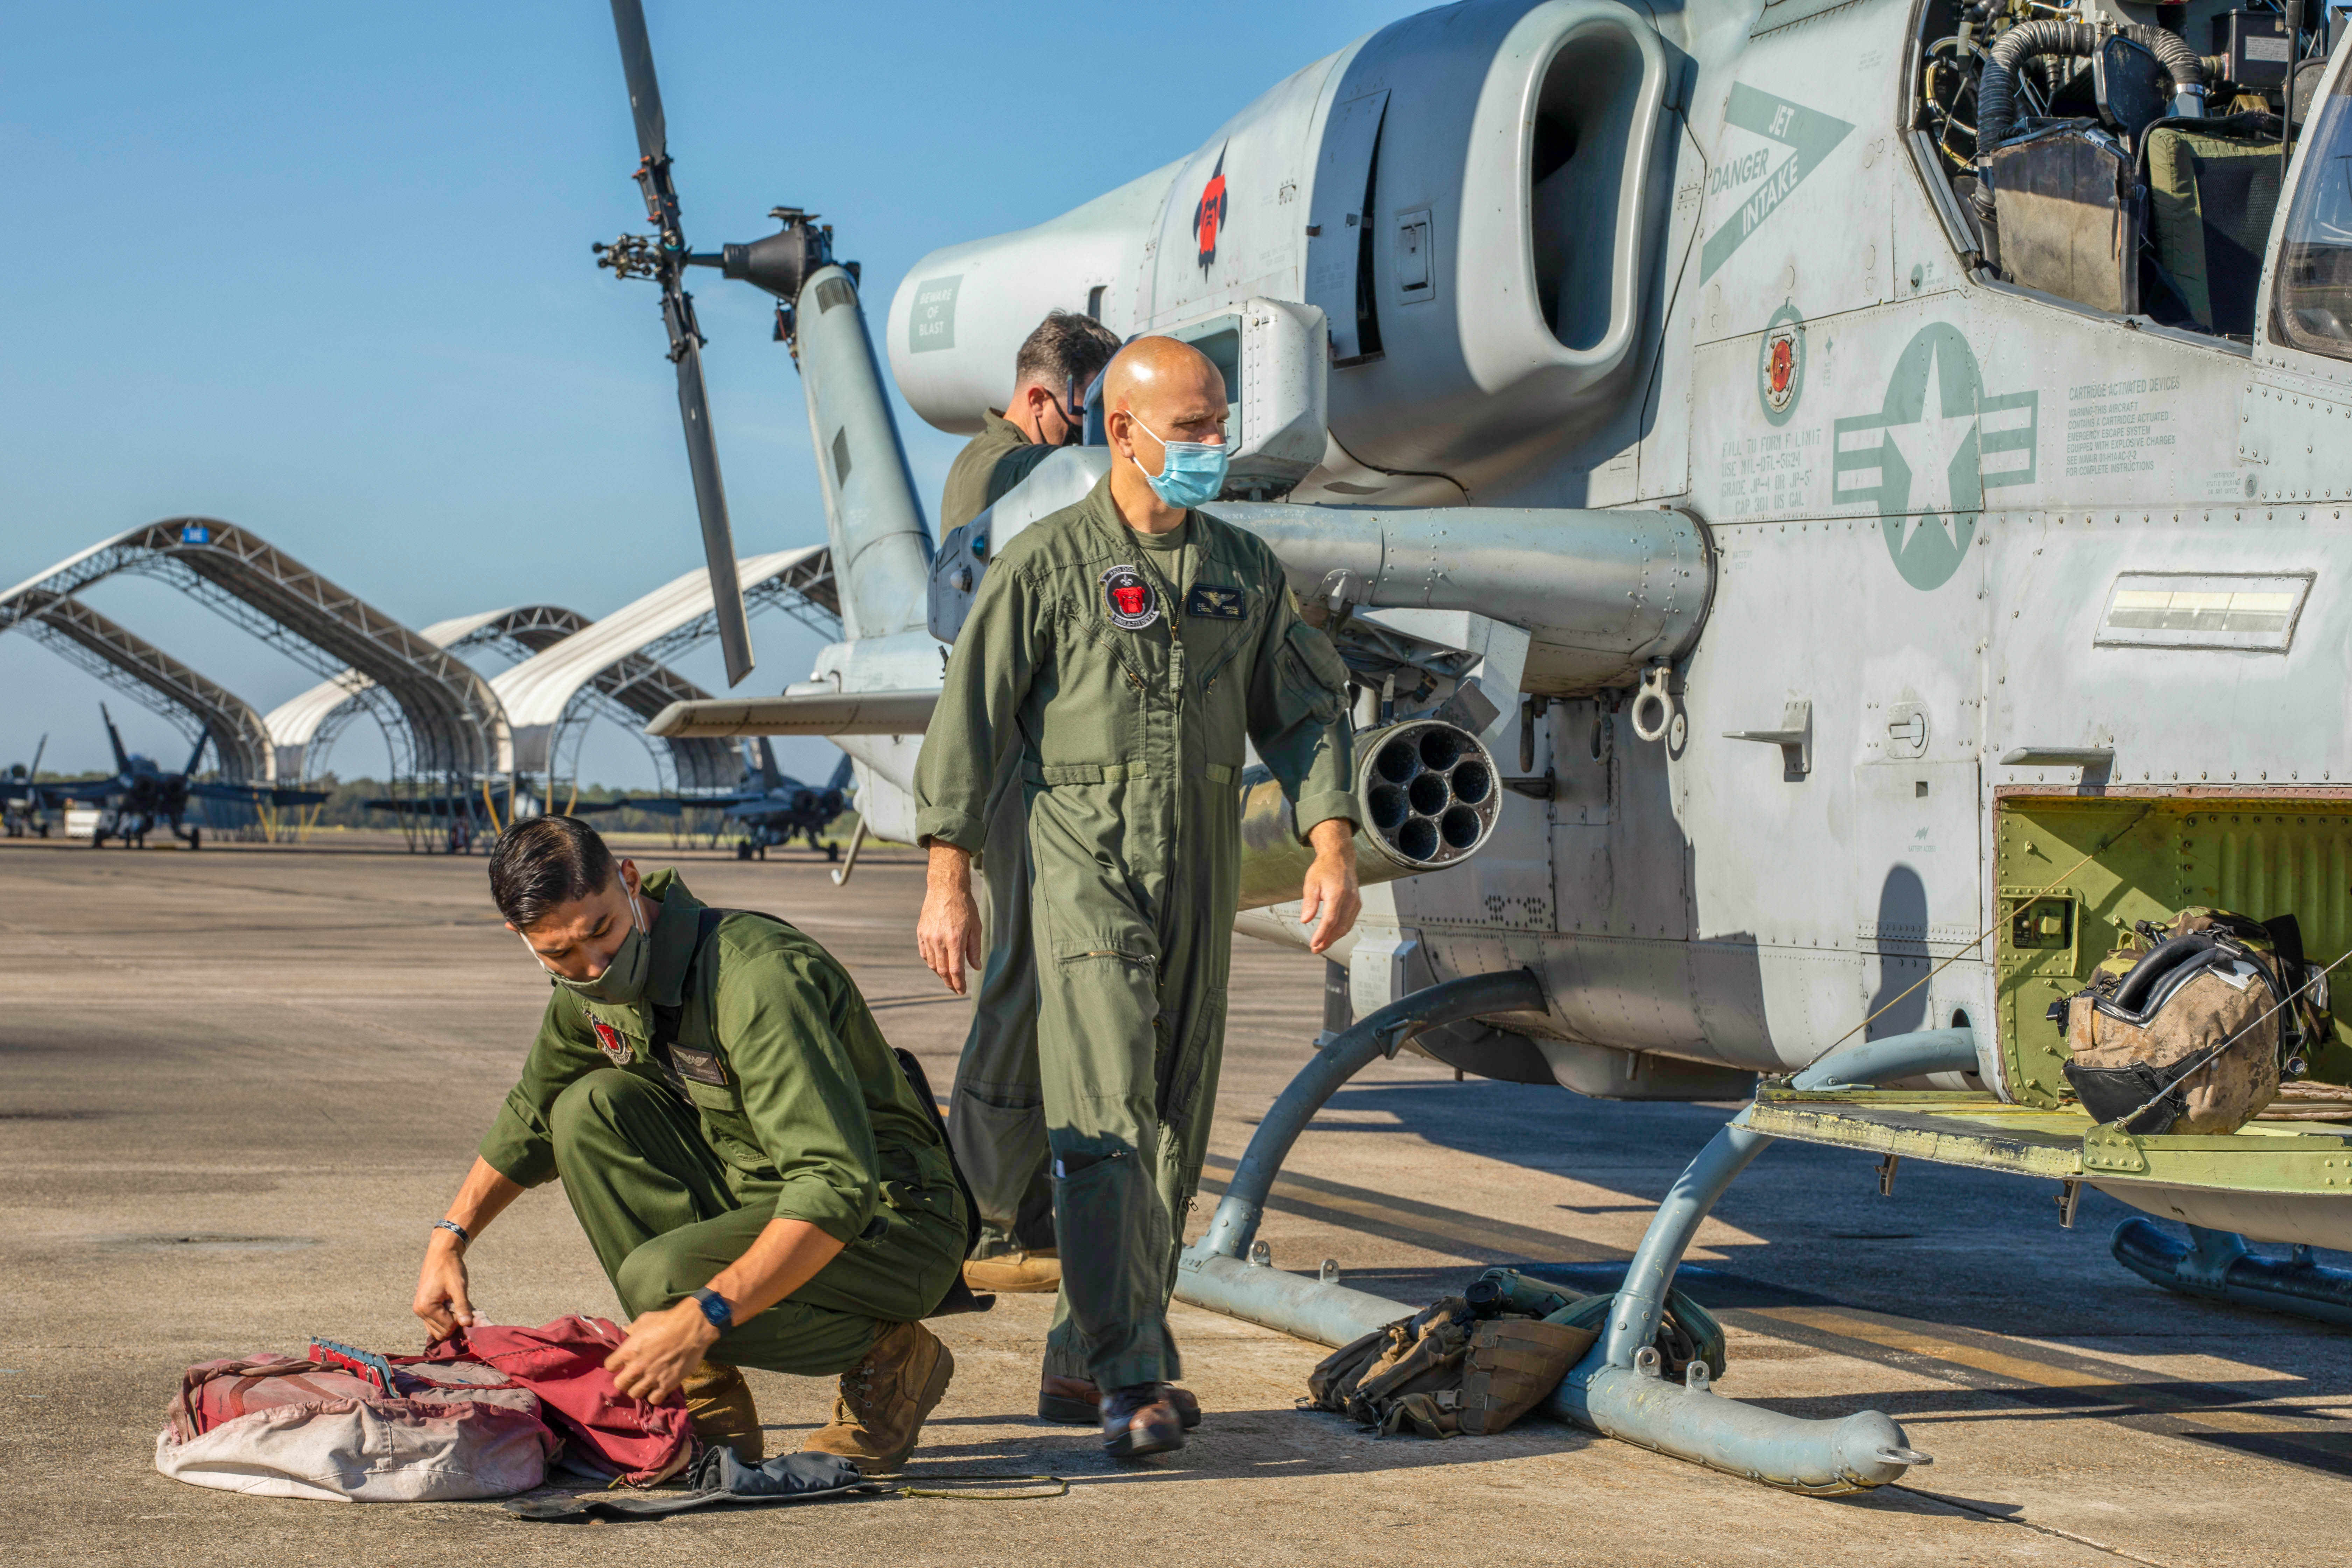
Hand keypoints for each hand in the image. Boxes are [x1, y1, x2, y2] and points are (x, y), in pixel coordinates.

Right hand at [413, 1232, 476, 1344]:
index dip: (460, 1320)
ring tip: (454, 1303)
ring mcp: (419, 1309)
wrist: (441, 1253)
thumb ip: (463, 1307)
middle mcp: (419, 1311)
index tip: (464, 1305)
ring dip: (448, 1320)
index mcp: (426, 1307)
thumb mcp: (459, 1287)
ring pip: (436, 1329)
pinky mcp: (422, 1306)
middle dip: (454, 1322)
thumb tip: (467, 1325)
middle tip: (460, 1304)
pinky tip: (450, 1303)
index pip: (447, 1328)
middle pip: (441, 1332)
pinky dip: (443, 1317)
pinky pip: (433, 1322)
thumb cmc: (451, 1268)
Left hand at [606, 1299, 719, 1403]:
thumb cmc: (667, 1321)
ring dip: (638, 1388)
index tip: (621, 1362)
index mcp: (628, 1351)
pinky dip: (654, 1395)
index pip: (610, 1366)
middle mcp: (636, 1368)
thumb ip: (631, 1330)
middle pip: (620, 1384)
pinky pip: (654, 1399)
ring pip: (634, 1394)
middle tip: (633, 1374)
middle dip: (625, 1379)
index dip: (615, 1364)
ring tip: (646, 1381)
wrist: (691, 1329)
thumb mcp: (645, 1320)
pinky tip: (658, 1387)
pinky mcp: (666, 1385)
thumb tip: (623, 1331)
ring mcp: (651, 1379)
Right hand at [918, 843, 983, 994]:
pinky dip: (931, 962)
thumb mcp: (975, 927)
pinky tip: (938, 964)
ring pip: (932, 964)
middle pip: (942, 970)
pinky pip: (925, 954)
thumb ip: (974, 949)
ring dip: (940, 974)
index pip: (955, 970)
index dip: (958, 984)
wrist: (945, 888)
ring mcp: (927, 937)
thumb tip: (975, 967)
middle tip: (955, 989)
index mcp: (954, 940)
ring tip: (948, 978)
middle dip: (949, 983)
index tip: (961, 991)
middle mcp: (938, 940)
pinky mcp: (921, 932)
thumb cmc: (964, 906)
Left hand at [1300, 819, 1361, 954]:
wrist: (1340, 858)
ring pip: (1347, 927)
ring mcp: (1355, 902)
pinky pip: (1350, 921)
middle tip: (1315, 948)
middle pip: (1340, 927)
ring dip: (1334, 938)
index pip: (1330, 920)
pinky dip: (1341, 930)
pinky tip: (1331, 935)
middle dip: (1328, 940)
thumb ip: (1309, 902)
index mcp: (1337, 893)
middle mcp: (1349, 899)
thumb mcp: (1311, 883)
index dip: (1322, 935)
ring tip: (1321, 945)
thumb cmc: (1324, 869)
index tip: (1313, 944)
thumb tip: (1305, 920)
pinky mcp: (1357, 903)